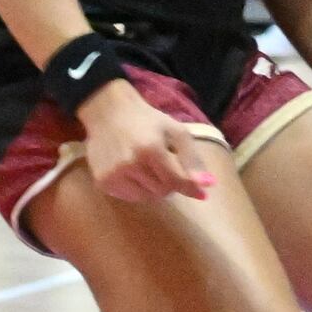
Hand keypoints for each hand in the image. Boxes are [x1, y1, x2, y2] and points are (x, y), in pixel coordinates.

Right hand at [80, 83, 215, 203]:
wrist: (110, 113)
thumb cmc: (148, 121)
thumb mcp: (176, 131)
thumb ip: (192, 159)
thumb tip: (209, 185)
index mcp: (150, 149)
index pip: (175, 180)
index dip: (190, 188)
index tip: (203, 194)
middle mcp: (129, 164)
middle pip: (162, 190)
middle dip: (171, 183)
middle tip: (168, 167)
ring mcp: (113, 175)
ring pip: (146, 197)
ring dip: (154, 187)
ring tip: (151, 168)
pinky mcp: (102, 182)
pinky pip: (129, 197)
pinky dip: (138, 190)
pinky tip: (136, 172)